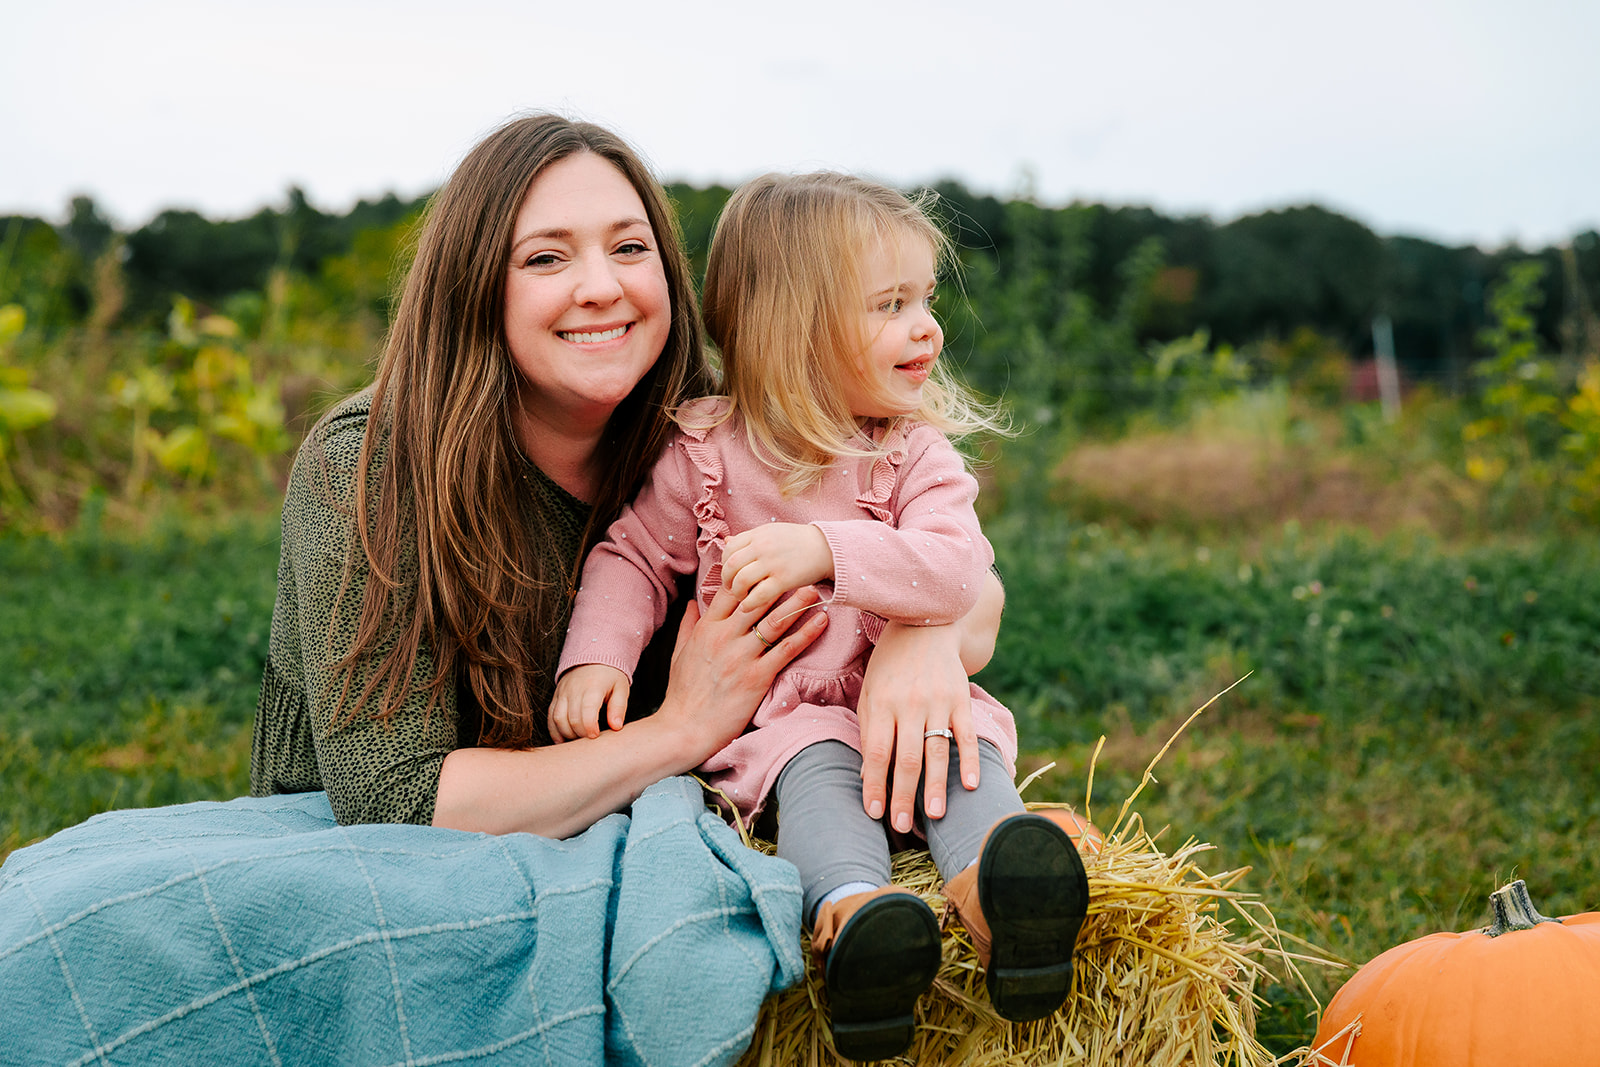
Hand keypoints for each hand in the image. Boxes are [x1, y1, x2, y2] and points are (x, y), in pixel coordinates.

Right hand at [549, 664, 630, 741]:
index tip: (596, 735)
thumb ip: (619, 708)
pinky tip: (562, 739)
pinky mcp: (556, 696)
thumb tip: (616, 727)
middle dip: (581, 734)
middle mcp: (574, 690)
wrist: (593, 655)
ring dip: (567, 734)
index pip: (587, 712)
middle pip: (572, 719)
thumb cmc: (610, 675)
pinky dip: (554, 730)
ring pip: (558, 718)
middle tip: (590, 740)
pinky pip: (550, 715)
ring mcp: (563, 693)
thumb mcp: (621, 688)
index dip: (590, 728)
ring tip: (578, 740)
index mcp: (593, 687)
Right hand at [653, 580, 828, 762]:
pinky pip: (787, 650)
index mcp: (707, 628)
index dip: (751, 575)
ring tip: (815, 589)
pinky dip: (807, 633)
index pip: (731, 591)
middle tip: (801, 569)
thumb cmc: (683, 693)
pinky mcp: (757, 677)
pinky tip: (822, 621)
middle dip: (779, 583)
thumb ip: (688, 625)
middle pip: (757, 600)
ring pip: (775, 621)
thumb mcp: (679, 653)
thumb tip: (692, 602)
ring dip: (797, 603)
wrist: (685, 728)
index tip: (769, 564)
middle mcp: (725, 637)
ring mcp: (741, 656)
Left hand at [721, 523, 832, 607]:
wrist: (828, 548)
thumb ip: (750, 538)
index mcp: (759, 534)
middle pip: (731, 565)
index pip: (729, 547)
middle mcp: (763, 546)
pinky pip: (758, 595)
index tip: (730, 572)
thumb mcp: (772, 532)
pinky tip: (748, 606)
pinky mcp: (784, 580)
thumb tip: (726, 541)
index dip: (725, 562)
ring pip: (741, 580)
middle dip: (727, 580)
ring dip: (737, 593)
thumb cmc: (799, 541)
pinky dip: (748, 603)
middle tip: (731, 588)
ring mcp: (773, 563)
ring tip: (741, 597)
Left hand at [857, 620, 979, 831]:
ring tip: (936, 816)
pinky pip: (966, 734)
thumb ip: (869, 729)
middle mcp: (909, 704)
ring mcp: (938, 701)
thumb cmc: (890, 664)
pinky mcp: (961, 699)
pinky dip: (970, 760)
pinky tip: (971, 785)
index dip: (875, 784)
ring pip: (937, 751)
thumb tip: (868, 775)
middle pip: (906, 759)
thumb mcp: (870, 690)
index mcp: (881, 703)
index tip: (874, 813)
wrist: (926, 623)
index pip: (876, 753)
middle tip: (902, 826)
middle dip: (904, 796)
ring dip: (936, 786)